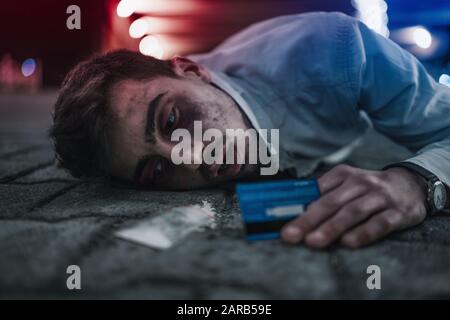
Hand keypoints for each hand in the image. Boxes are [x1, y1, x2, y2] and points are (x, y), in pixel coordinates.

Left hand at [281, 164, 427, 247]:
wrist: (411, 184)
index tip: (281, 221)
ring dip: (332, 227)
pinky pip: (380, 223)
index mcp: (343, 174)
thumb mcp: (346, 184)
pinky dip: (364, 233)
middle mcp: (361, 183)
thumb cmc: (368, 189)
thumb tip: (294, 210)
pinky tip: (349, 243)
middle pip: (331, 202)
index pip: (316, 191)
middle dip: (309, 220)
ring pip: (353, 212)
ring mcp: (380, 197)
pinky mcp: (398, 212)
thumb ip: (324, 195)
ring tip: (314, 241)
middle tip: (291, 235)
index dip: (297, 207)